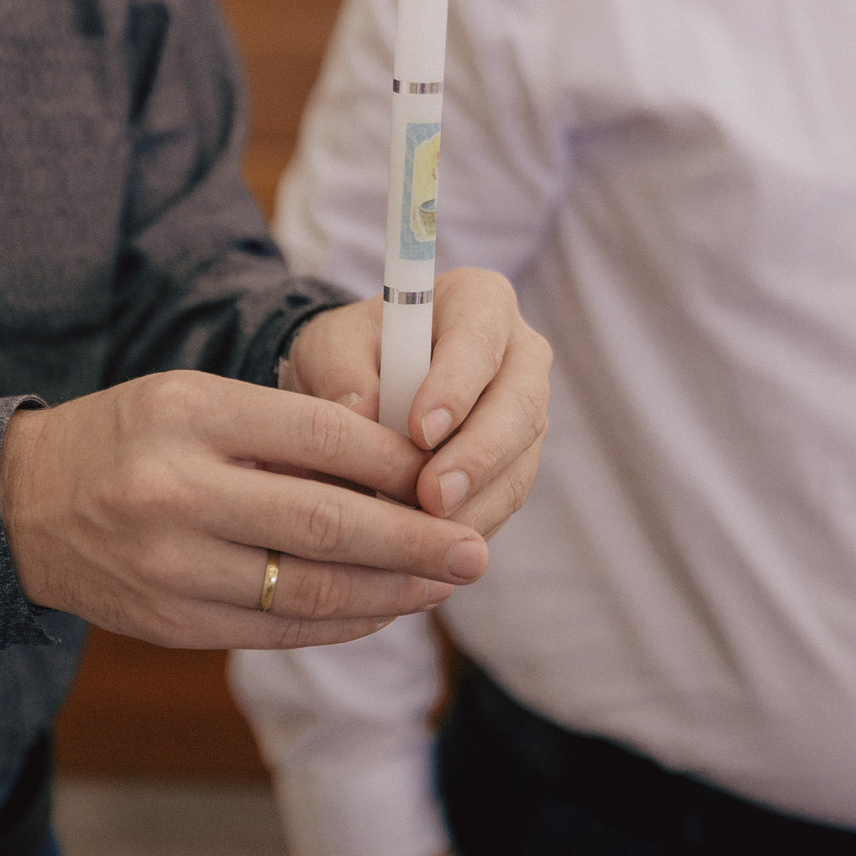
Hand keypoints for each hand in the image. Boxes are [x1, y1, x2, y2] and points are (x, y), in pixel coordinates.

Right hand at [0, 371, 490, 648]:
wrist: (21, 507)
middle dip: (414, 543)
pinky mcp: (171, 624)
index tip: (447, 476)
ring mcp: (171, 566)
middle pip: (326, 525)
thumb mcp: (193, 400)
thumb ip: (283, 429)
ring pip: (308, 589)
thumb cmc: (129, 437)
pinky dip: (340, 623)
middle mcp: (178, 491)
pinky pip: (276, 628)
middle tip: (475, 551)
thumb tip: (398, 469)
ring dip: (391, 593)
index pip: (322, 438)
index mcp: (191, 415)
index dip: (396, 464)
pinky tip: (383, 610)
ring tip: (444, 585)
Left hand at [281, 267, 550, 538]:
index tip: (419, 430)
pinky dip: (469, 528)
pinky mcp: (516, 466)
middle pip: (521, 405)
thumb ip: (342, 370)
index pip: (481, 338)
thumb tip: (361, 414)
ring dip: (476, 503)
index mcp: (478, 302)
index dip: (457, 385)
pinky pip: (504, 501)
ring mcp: (525, 415)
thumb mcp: (330, 347)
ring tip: (425, 537)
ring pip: (518, 463)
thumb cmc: (349, 354)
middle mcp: (518, 355)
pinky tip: (430, 553)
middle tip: (431, 498)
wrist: (360, 386)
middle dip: (477, 457)